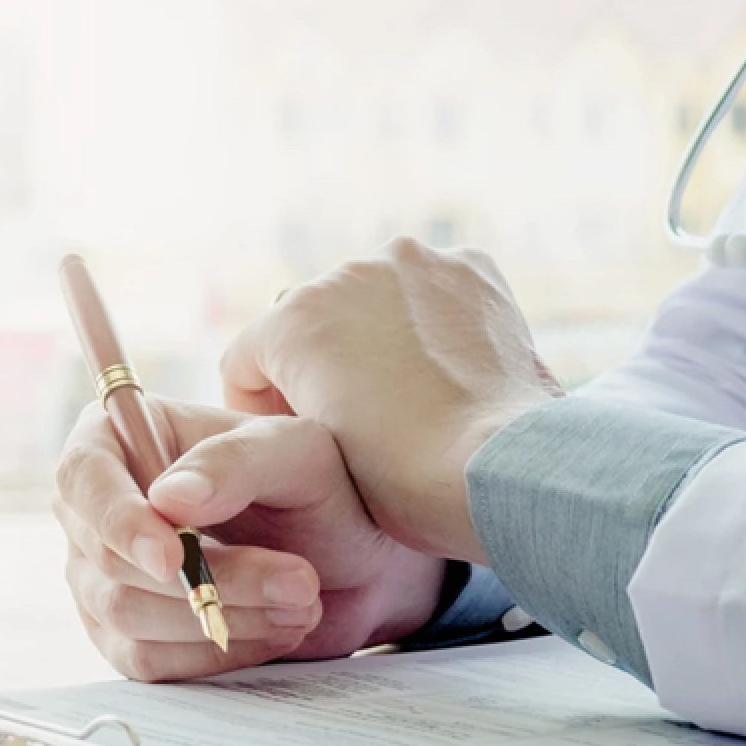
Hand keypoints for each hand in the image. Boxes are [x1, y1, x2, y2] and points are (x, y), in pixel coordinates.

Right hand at [53, 397, 447, 681]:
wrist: (351, 561)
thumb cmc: (320, 487)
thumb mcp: (296, 454)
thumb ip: (234, 464)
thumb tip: (168, 499)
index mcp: (121, 438)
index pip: (82, 478)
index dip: (119, 521)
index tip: (173, 559)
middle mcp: (98, 508)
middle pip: (106, 559)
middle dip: (208, 580)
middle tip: (298, 581)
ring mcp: (101, 576)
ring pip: (126, 616)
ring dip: (220, 618)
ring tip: (300, 602)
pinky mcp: (126, 635)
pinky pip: (144, 661)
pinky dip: (212, 653)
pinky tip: (270, 630)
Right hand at [222, 238, 562, 562]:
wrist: (499, 471)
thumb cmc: (401, 482)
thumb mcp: (311, 453)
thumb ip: (292, 405)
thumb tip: (313, 380)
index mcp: (290, 321)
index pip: (246, 359)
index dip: (262, 408)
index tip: (293, 436)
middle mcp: (343, 272)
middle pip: (309, 321)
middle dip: (322, 363)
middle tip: (356, 419)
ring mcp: (411, 263)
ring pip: (371, 297)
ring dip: (377, 334)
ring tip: (409, 394)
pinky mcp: (469, 267)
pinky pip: (429, 289)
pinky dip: (432, 319)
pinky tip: (448, 367)